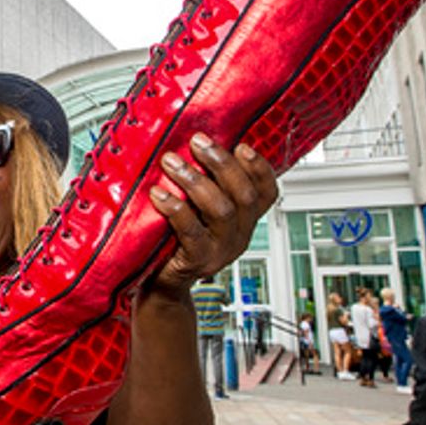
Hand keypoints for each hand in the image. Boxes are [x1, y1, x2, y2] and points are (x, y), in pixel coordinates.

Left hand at [144, 134, 277, 301]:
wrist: (162, 282)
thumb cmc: (177, 238)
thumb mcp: (199, 210)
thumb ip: (205, 185)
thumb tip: (193, 143)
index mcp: (244, 220)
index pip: (267, 192)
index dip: (259, 168)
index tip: (241, 145)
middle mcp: (239, 235)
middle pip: (244, 196)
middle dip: (221, 164)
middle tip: (197, 142)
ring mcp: (221, 250)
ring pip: (221, 210)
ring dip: (195, 181)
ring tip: (171, 162)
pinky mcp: (198, 261)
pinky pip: (191, 231)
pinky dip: (175, 208)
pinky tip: (158, 193)